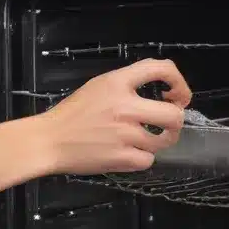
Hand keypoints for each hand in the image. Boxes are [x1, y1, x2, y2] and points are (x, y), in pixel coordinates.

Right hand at [40, 58, 192, 174]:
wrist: (49, 140)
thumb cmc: (72, 114)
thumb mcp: (98, 86)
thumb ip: (127, 84)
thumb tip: (160, 89)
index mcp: (117, 83)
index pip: (161, 69)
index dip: (179, 82)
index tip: (176, 95)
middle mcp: (125, 107)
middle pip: (174, 115)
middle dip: (176, 121)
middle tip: (166, 124)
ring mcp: (125, 134)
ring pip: (164, 140)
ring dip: (158, 141)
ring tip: (145, 140)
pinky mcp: (121, 158)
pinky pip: (148, 160)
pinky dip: (141, 158)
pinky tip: (128, 153)